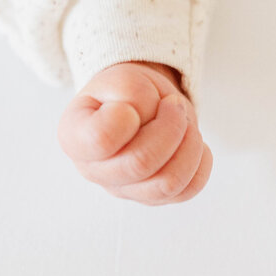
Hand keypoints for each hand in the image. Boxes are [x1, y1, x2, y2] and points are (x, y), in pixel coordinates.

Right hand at [57, 61, 212, 204]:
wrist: (136, 103)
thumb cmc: (124, 92)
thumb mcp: (123, 77)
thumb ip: (132, 93)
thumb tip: (148, 121)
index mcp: (75, 138)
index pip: (102, 139)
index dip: (128, 116)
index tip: (133, 103)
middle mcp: (94, 171)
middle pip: (141, 163)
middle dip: (171, 126)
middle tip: (174, 105)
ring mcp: (124, 190)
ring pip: (168, 182)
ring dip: (190, 144)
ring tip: (186, 122)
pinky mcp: (154, 197)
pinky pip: (187, 190)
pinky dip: (200, 161)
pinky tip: (193, 142)